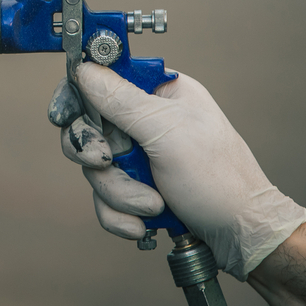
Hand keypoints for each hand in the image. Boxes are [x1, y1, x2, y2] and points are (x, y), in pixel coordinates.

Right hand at [48, 62, 305, 280]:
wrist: (242, 237)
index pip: (102, 78)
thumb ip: (120, 100)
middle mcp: (148, 120)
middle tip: (109, 162)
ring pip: (95, 167)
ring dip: (119, 192)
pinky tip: (143, 222)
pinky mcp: (138, 186)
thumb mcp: (167, 132)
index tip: (64, 115)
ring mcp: (142, 155)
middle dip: (100, 157)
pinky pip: (105, 196)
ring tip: (151, 203)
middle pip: (88, 127)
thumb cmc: (220, 179)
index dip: (77, 95)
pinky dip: (120, 213)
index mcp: (160, 92)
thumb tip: (84, 68)